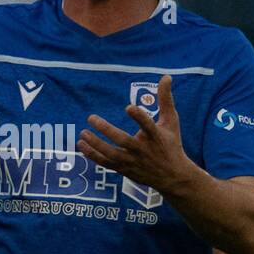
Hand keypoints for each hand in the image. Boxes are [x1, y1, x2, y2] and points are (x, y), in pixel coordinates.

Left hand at [78, 75, 195, 194]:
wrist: (172, 176)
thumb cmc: (171, 144)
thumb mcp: (171, 121)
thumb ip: (165, 99)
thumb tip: (166, 76)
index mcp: (155, 136)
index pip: (148, 126)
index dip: (139, 117)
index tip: (128, 107)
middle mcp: (143, 150)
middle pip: (123, 141)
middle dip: (107, 130)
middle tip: (91, 117)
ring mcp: (133, 161)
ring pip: (111, 154)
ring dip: (96, 144)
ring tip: (83, 133)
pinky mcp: (125, 169)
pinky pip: (106, 163)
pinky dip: (93, 155)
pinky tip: (81, 145)